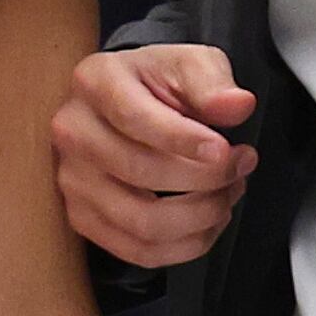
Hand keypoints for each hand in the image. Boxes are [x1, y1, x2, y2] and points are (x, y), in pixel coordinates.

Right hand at [50, 44, 258, 268]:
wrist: (123, 106)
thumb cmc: (156, 85)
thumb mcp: (188, 63)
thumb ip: (212, 82)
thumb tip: (237, 106)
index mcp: (96, 82)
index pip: (135, 118)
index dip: (184, 140)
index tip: (226, 151)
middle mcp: (73, 132)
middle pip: (140, 172)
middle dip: (205, 177)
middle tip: (242, 166)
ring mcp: (73, 180)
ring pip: (142, 222)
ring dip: (200, 216)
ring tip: (228, 193)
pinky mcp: (83, 218)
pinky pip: (139, 251)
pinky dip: (186, 245)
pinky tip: (209, 222)